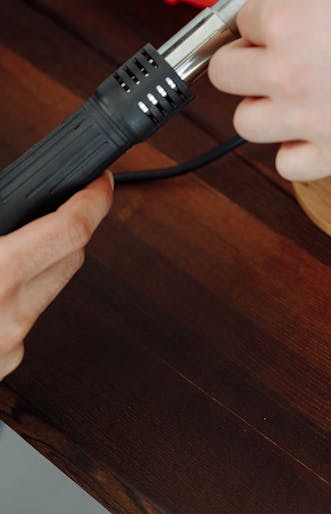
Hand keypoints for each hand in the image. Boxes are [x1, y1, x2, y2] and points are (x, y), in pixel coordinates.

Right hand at [0, 173, 112, 381]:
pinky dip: (17, 298)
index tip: (102, 181)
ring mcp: (10, 347)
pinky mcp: (4, 366)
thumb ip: (2, 221)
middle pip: (73, 257)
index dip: (94, 198)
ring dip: (42, 264)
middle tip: (60, 204)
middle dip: (72, 227)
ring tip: (14, 247)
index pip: (72, 230)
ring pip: (50, 290)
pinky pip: (26, 317)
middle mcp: (10, 318)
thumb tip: (15, 213)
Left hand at [208, 0, 330, 182]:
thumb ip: (320, 0)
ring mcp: (308, 119)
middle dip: (244, 61)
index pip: (242, 19)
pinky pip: (287, 163)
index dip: (261, 18)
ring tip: (293, 96)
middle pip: (224, 73)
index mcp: (289, 19)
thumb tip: (299, 6)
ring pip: (244, 122)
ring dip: (264, 107)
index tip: (276, 22)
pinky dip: (296, 149)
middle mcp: (285, 70)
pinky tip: (318, 131)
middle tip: (270, 57)